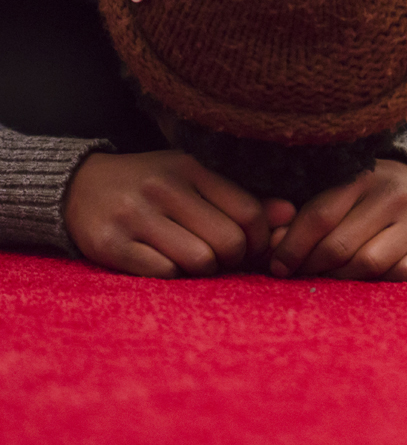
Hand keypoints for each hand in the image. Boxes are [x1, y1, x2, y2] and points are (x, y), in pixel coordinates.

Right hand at [64, 151, 279, 277]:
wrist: (77, 186)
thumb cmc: (152, 187)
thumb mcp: (195, 181)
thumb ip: (242, 199)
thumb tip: (290, 215)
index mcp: (191, 168)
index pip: (249, 212)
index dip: (259, 239)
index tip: (249, 247)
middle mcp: (164, 188)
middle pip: (229, 241)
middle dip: (232, 259)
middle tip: (220, 258)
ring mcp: (135, 215)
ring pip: (200, 261)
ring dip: (203, 270)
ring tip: (193, 260)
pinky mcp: (110, 243)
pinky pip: (164, 273)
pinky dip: (172, 275)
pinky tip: (164, 263)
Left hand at [269, 159, 406, 281]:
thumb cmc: (365, 194)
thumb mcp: (336, 192)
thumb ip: (302, 216)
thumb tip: (274, 246)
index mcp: (364, 176)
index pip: (320, 217)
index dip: (292, 247)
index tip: (277, 265)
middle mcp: (395, 196)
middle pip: (340, 246)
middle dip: (312, 266)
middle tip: (301, 273)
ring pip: (368, 265)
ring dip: (342, 277)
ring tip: (331, 275)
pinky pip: (402, 276)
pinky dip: (381, 282)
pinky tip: (368, 278)